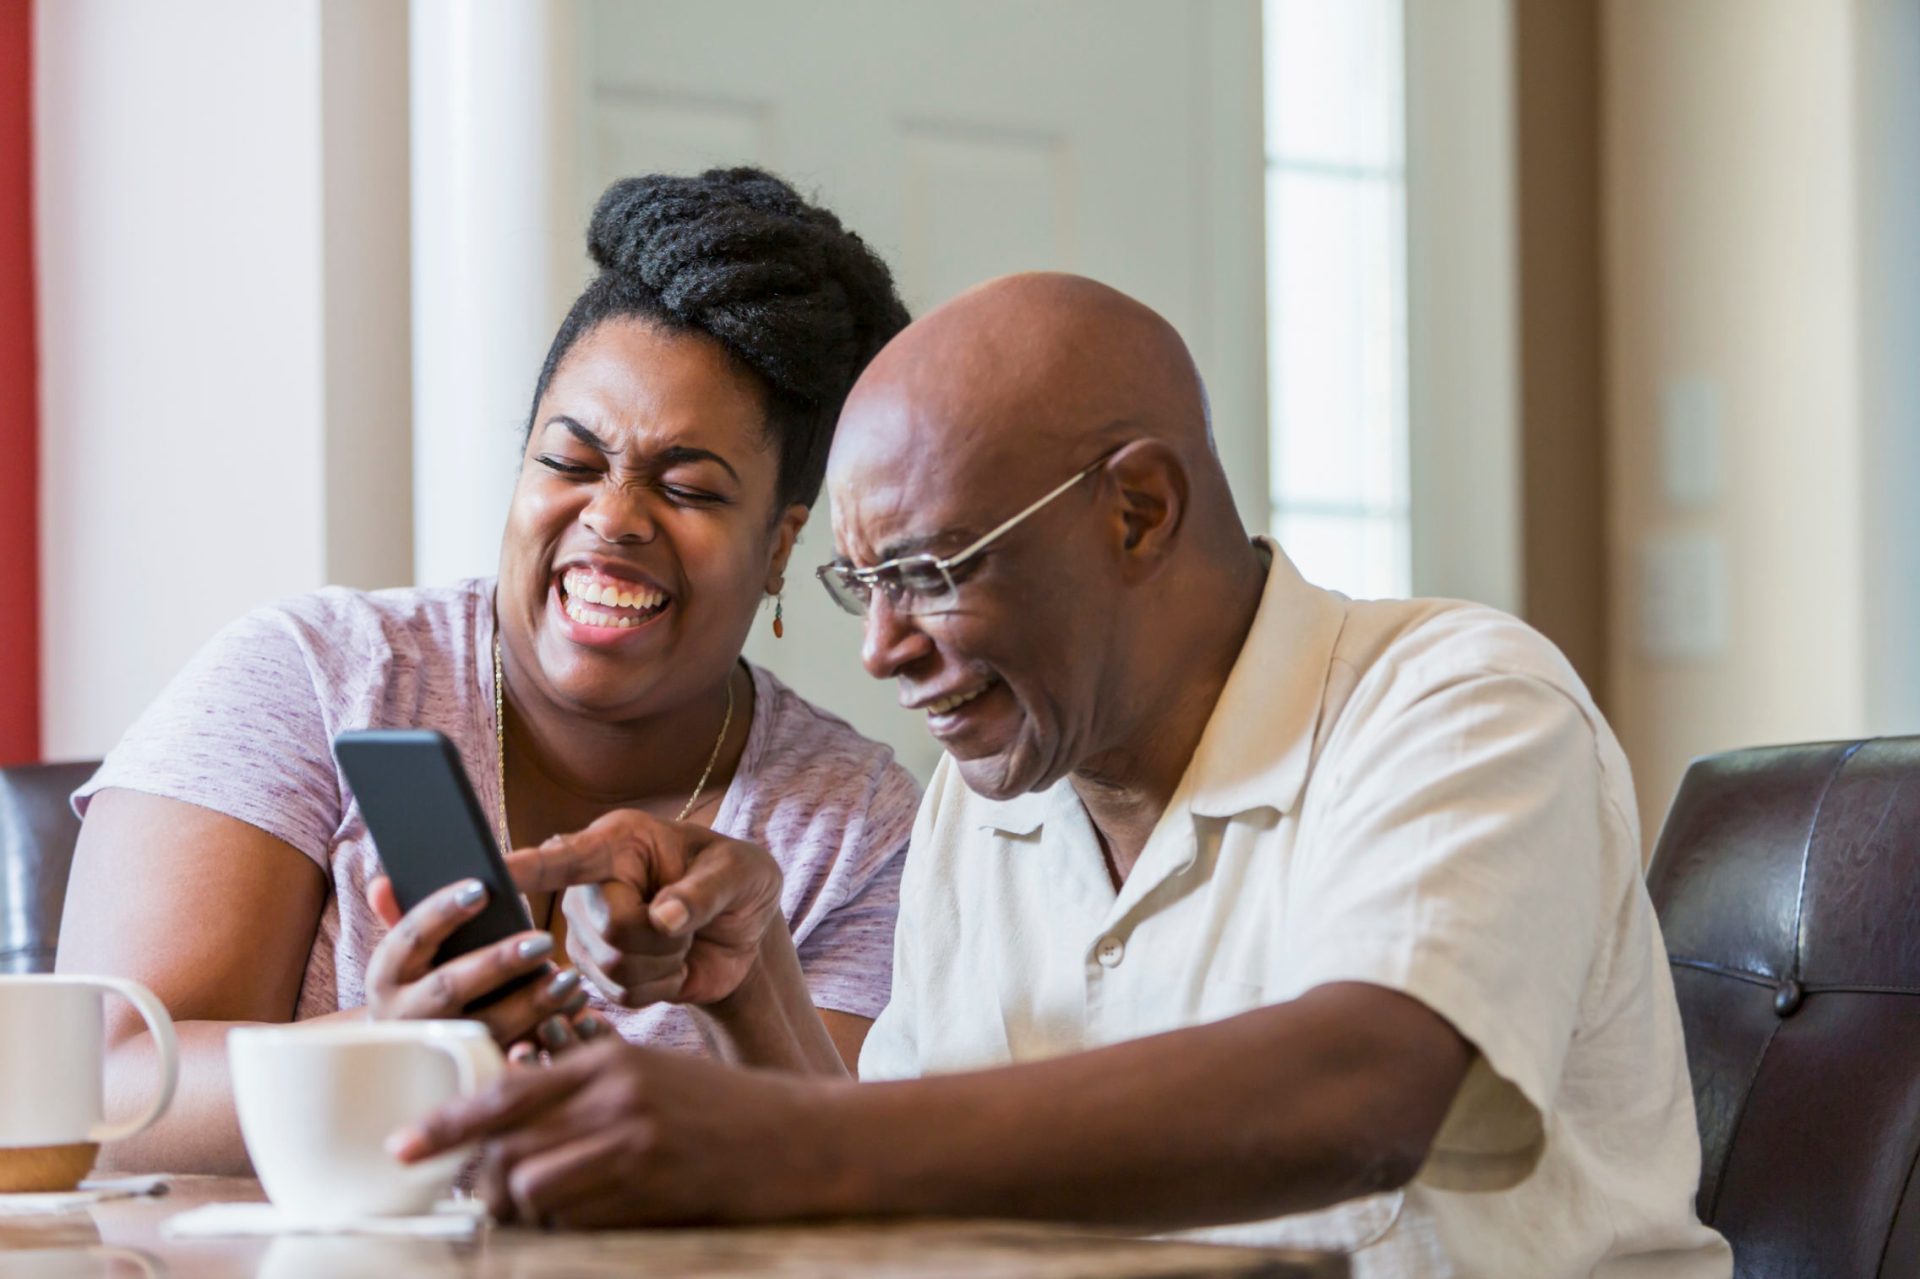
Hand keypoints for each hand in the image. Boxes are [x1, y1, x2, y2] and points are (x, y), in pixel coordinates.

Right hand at [364, 876, 591, 1047]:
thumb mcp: (403, 955)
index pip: (411, 936)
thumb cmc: (416, 985)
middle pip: (451, 986)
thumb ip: (400, 915)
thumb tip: (384, 883)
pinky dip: (547, 1033)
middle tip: (544, 940)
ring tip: (570, 979)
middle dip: (499, 962)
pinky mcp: (468, 1071)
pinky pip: (510, 1055)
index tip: (482, 888)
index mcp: (386, 975)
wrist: (403, 1058)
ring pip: (486, 1027)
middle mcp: (404, 1015)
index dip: (443, 911)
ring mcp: (436, 1048)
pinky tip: (576, 1011)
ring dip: (532, 1003)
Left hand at [388, 1038, 839, 1226]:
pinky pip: (575, 1222)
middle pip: (507, 1150)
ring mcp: (634, 1149)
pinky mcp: (651, 1194)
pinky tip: (575, 1220)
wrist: (799, 1139)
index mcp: (609, 1060)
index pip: (505, 1092)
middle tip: (478, 1198)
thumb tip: (511, 1120)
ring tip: (524, 1215)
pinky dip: (561, 1228)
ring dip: (518, 1211)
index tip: (403, 1147)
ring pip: (533, 1191)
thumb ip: (585, 1088)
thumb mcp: (651, 1072)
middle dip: (481, 1184)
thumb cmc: (723, 1107)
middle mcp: (615, 1100)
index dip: (446, 1125)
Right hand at [506, 811, 784, 1008]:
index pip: (564, 858)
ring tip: (680, 937)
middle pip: (608, 929)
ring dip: (663, 961)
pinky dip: (660, 986)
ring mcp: (587, 933)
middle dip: (660, 935)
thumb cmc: (740, 881)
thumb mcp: (740, 872)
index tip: (489, 873)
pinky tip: (672, 964)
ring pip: (612, 967)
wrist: (745, 929)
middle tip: (685, 919)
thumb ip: (704, 891)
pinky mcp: (600, 974)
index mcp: (618, 842)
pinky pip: (621, 996)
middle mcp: (589, 886)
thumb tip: (666, 918)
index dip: (525, 868)